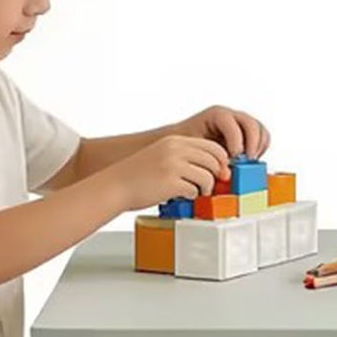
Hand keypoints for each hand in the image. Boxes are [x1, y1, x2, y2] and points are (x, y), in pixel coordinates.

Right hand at [111, 134, 230, 212]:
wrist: (115, 186)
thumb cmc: (139, 175)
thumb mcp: (163, 156)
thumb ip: (186, 158)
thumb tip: (218, 168)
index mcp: (175, 141)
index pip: (212, 147)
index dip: (221, 161)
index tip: (220, 172)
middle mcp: (175, 150)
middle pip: (214, 161)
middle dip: (216, 175)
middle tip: (208, 185)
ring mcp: (173, 165)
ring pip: (208, 176)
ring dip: (206, 188)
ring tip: (196, 192)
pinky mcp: (171, 182)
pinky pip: (194, 190)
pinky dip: (191, 196)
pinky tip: (181, 195)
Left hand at [180, 104, 269, 159]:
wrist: (186, 147)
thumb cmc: (188, 148)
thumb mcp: (195, 150)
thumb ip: (210, 158)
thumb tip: (226, 172)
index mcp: (216, 115)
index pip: (232, 122)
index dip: (236, 140)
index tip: (233, 157)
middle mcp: (231, 116)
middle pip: (251, 124)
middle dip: (252, 144)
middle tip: (247, 161)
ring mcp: (241, 124)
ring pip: (260, 130)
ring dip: (258, 148)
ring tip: (249, 163)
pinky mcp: (248, 134)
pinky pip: (263, 139)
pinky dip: (260, 150)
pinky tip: (250, 161)